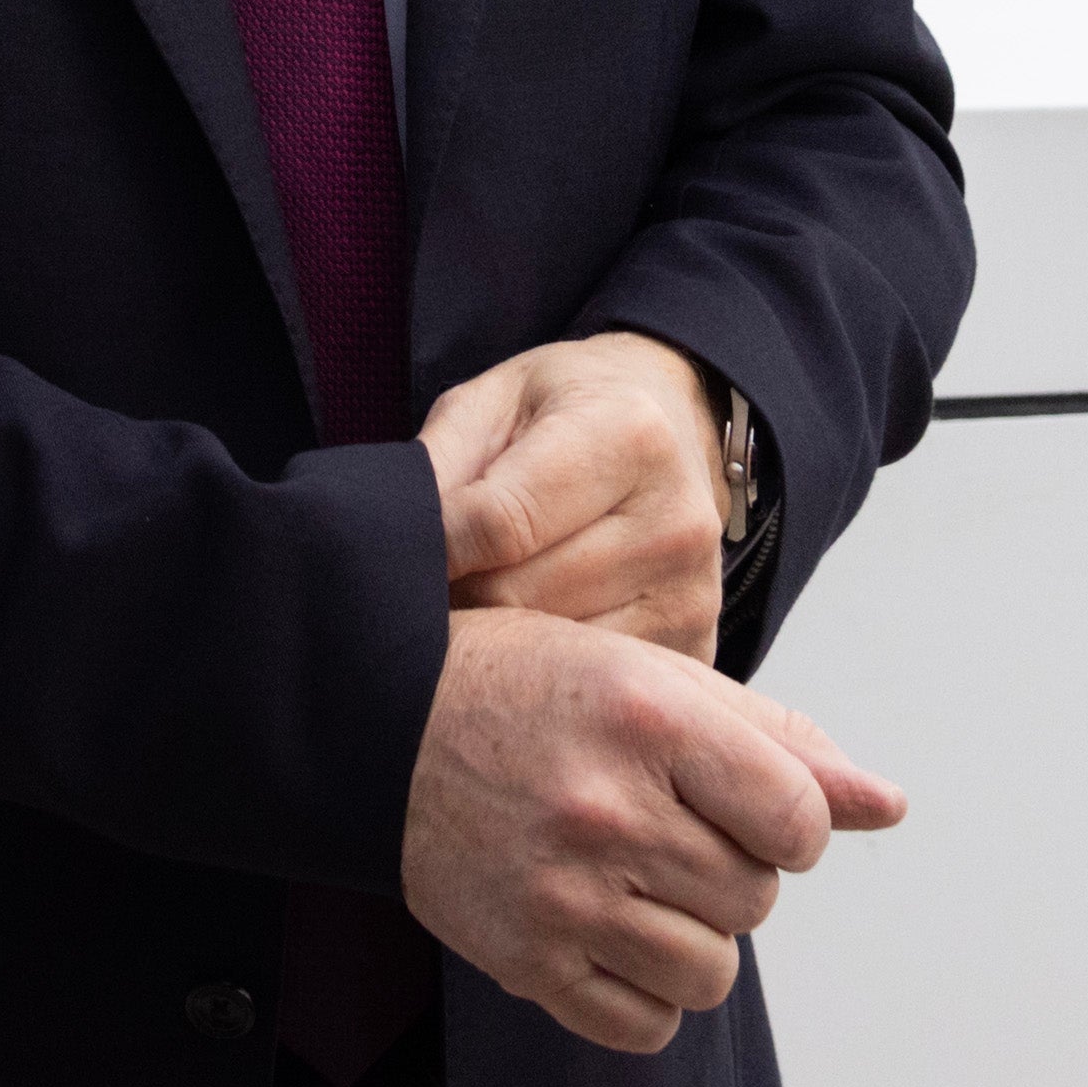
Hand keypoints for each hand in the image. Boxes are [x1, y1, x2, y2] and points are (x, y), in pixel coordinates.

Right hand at [397, 609, 907, 1053]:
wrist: (375, 722)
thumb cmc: (533, 689)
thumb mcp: (654, 680)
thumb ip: (779, 743)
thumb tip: (891, 805)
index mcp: (649, 718)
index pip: (798, 822)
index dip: (784, 821)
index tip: (735, 801)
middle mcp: (607, 808)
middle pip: (757, 900)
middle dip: (728, 870)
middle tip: (659, 826)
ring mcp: (563, 892)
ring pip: (711, 973)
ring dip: (691, 937)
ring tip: (633, 880)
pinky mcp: (526, 959)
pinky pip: (647, 1024)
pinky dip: (644, 993)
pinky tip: (605, 930)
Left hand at [425, 332, 732, 658]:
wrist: (670, 424)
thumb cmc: (564, 412)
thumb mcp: (493, 401)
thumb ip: (438, 463)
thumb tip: (391, 541)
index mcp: (627, 435)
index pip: (500, 522)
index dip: (434, 548)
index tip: (401, 555)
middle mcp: (677, 518)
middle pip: (519, 596)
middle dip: (457, 596)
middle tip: (432, 587)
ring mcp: (692, 593)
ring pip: (551, 654)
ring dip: (496, 641)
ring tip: (477, 607)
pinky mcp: (696, 650)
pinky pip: (590, 685)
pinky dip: (543, 671)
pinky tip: (527, 638)